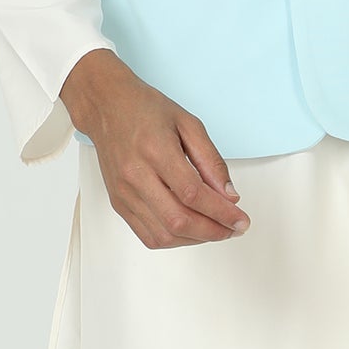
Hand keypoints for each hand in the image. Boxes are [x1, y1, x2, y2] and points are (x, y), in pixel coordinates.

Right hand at [58, 50, 249, 248]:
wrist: (107, 107)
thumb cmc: (145, 110)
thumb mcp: (189, 124)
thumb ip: (211, 161)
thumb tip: (229, 196)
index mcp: (156, 151)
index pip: (193, 194)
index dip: (222, 213)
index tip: (241, 220)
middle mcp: (136, 176)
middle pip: (179, 220)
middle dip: (214, 231)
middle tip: (234, 229)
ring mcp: (124, 193)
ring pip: (164, 235)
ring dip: (196, 239)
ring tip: (216, 230)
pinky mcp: (118, 204)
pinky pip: (148, 236)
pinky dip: (175, 241)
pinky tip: (191, 231)